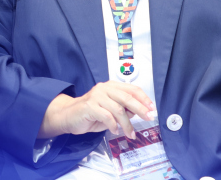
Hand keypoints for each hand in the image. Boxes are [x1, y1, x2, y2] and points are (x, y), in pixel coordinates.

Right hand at [38, 81, 155, 139]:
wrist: (68, 115)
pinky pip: (106, 116)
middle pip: (127, 98)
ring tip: (130, 134)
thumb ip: (122, 109)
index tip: (152, 108)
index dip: (143, 98)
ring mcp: (96, 96)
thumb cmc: (91, 113)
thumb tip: (137, 112)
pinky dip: (113, 125)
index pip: (132, 89)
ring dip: (127, 124)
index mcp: (111, 86)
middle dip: (140, 109)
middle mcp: (104, 88)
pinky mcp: (89, 106)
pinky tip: (114, 130)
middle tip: (148, 118)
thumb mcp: (110, 110)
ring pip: (118, 110)